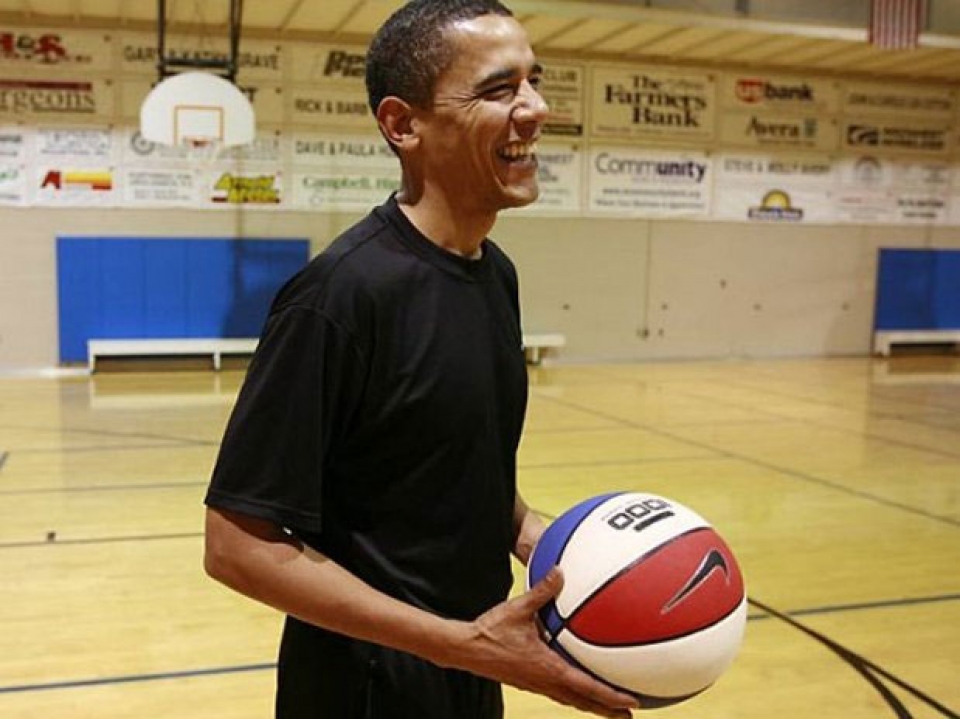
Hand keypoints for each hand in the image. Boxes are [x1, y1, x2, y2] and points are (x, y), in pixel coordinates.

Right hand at [450, 567, 639, 717]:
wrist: (465, 649)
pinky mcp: (527, 681)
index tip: (632, 703)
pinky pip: (558, 693)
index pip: (586, 687)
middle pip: (582, 702)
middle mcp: (544, 680)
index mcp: (547, 667)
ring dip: (592, 705)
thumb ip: (542, 591)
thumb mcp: (518, 608)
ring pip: (570, 700)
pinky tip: (576, 687)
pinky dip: (574, 695)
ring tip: (610, 709)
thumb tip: (559, 572)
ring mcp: (535, 684)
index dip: (610, 697)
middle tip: (629, 715)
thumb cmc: (491, 630)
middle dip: (607, 710)